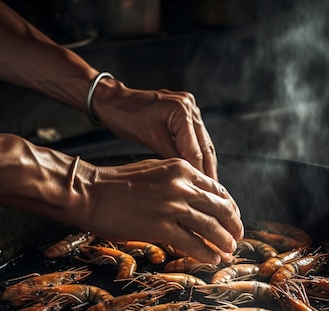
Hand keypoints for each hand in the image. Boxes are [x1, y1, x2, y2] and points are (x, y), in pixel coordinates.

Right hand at [66, 157, 242, 264]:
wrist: (91, 192)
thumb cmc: (117, 184)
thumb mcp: (155, 171)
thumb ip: (178, 182)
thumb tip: (195, 199)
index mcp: (181, 169)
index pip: (217, 189)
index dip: (230, 206)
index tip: (233, 218)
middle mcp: (182, 185)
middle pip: (220, 208)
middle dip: (232, 225)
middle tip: (237, 237)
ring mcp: (172, 206)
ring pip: (210, 227)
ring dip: (223, 241)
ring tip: (228, 251)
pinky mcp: (161, 227)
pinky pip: (193, 243)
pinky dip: (205, 253)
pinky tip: (211, 260)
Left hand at [91, 79, 218, 179]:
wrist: (114, 100)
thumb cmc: (125, 117)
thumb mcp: (149, 139)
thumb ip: (171, 156)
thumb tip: (188, 176)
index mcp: (181, 111)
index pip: (195, 150)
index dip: (200, 173)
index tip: (204, 191)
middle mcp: (190, 107)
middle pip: (205, 146)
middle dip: (209, 170)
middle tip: (214, 191)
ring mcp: (190, 108)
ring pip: (203, 142)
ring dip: (206, 163)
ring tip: (209, 184)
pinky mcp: (185, 112)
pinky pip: (195, 136)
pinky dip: (197, 152)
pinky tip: (199, 167)